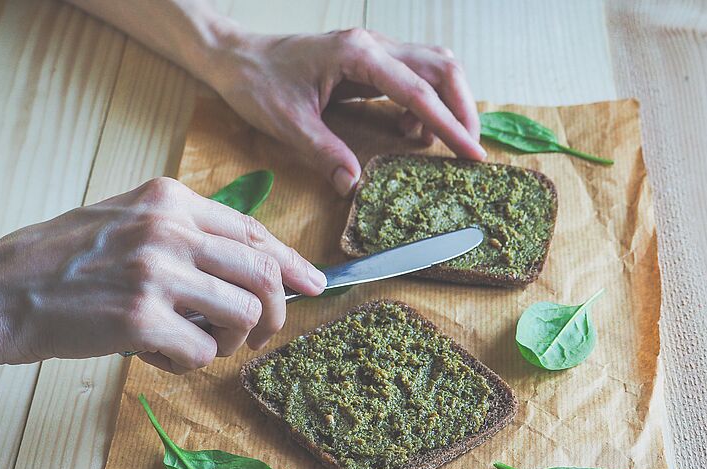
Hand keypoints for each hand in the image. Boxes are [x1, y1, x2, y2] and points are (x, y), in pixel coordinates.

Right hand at [0, 177, 325, 373]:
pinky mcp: (139, 318)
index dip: (293, 262)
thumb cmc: (64, 261)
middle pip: (263, 273)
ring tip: (200, 344)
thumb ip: (187, 232)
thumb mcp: (128, 220)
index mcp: (169, 199)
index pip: (254, 232)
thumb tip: (252, 263)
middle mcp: (168, 228)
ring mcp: (155, 272)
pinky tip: (158, 353)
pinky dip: (189, 363)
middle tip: (262, 334)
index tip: (314, 284)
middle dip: (275, 312)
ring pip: (243, 314)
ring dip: (232, 342)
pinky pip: (202, 352)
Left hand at [207, 28, 484, 195]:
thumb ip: (324, 151)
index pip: (418, 91)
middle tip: (467, 150)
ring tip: (438, 144)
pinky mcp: (369, 64)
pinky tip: (409, 132)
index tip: (471, 153)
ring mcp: (373, 52)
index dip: (449, 124)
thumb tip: (353, 184)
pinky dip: (424, 106)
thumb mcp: (287, 122)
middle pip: (441, 68)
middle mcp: (373, 46)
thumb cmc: (256, 82)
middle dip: (461, 108)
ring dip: (447, 104)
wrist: (234, 57)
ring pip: (433, 69)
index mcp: (357, 56)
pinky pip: (413, 79)